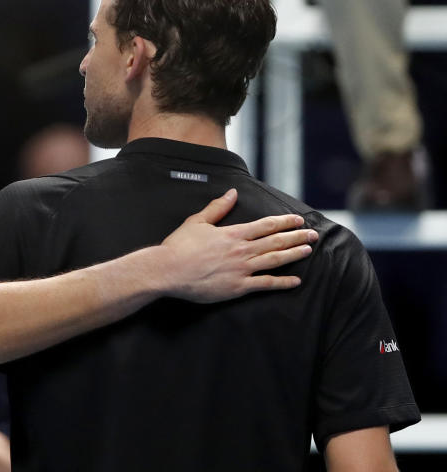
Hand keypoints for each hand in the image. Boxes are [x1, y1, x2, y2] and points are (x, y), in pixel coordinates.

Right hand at [159, 188, 315, 302]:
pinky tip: (295, 281)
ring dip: (294, 254)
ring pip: (275, 260)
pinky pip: (265, 284)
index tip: (298, 220)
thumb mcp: (197, 221)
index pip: (266, 225)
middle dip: (297, 237)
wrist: (168, 270)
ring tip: (308, 250)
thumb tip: (233, 193)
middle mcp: (241, 250)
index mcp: (233, 234)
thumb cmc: (179, 246)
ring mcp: (241, 269)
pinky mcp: (238, 287)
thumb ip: (217, 207)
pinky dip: (282, 283)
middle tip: (313, 235)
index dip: (285, 222)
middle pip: (276, 241)